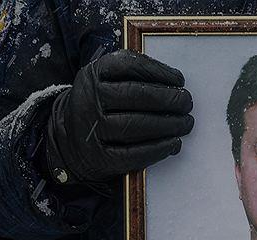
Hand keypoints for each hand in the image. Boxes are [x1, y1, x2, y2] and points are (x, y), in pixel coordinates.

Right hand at [45, 49, 193, 184]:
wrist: (70, 138)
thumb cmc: (101, 105)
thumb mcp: (106, 80)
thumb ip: (133, 75)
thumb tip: (175, 83)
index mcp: (93, 74)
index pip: (128, 65)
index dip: (158, 71)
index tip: (180, 79)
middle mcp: (89, 99)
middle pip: (135, 95)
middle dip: (168, 99)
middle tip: (187, 103)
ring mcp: (92, 129)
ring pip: (135, 125)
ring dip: (168, 125)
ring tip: (186, 123)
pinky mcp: (99, 157)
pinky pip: (133, 154)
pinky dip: (158, 149)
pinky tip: (174, 144)